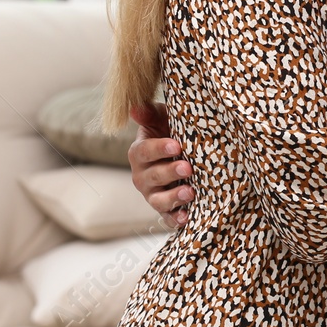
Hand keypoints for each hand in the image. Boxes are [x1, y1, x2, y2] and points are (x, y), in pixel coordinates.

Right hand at [128, 102, 192, 228]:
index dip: (158, 149)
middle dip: (170, 172)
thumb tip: (135, 107)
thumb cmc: (172, 132)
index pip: (144, 151)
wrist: (183, 152)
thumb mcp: (162, 119)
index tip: (176, 145)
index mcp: (139, 153)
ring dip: (173, 197)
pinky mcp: (165, 209)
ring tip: (190, 192)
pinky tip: (187, 217)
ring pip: (158, 200)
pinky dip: (175, 219)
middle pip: (153, 176)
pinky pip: (167, 217)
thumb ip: (151, 113)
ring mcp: (152, 194)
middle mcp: (142, 176)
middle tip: (188, 167)